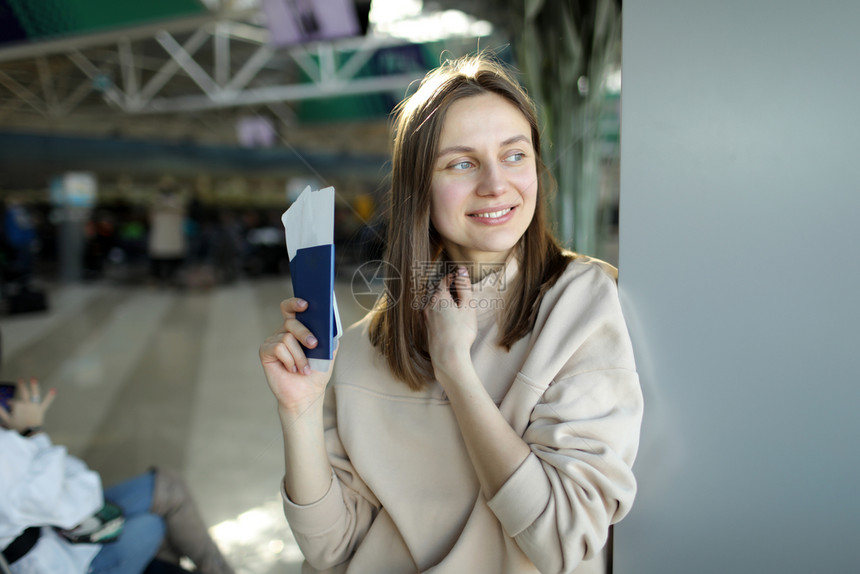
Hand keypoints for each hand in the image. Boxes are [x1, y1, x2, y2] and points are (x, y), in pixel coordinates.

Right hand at [0, 378, 55, 433]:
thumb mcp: (6, 420)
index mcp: (17, 406)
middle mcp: (26, 403)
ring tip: (33, 378)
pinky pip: (46, 402)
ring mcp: (34, 406)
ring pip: (34, 394)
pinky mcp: (41, 409)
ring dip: (34, 385)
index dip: (10, 404)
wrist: (29, 433)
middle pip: (24, 393)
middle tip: (20, 379)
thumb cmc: (17, 427)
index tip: (8, 405)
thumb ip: (1, 412)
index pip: (13, 402)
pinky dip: (50, 396)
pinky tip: (54, 389)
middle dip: (21, 386)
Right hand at [259, 298, 335, 418]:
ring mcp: (273, 341)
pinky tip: (292, 369)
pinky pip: (278, 348)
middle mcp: (283, 332)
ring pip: (287, 338)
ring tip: (304, 369)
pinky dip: (289, 360)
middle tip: (314, 345)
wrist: (307, 393)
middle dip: (305, 333)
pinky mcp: (265, 352)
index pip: (291, 308)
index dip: (294, 303)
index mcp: (297, 328)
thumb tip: (330, 324)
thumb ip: (329, 336)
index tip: (305, 304)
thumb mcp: (329, 352)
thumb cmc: (316, 372)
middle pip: (291, 322)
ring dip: (300, 356)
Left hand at [423, 267, 477, 380]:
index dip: (452, 278)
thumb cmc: (461, 332)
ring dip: (443, 303)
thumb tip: (460, 270)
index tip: (459, 278)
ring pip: (433, 304)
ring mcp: (424, 318)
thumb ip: (464, 286)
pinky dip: (439, 313)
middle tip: (460, 295)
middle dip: (448, 291)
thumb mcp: (467, 306)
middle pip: (437, 292)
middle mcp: (428, 305)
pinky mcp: (425, 329)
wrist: (448, 356)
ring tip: (455, 309)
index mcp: (439, 297)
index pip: (444, 280)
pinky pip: (432, 315)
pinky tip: (448, 321)